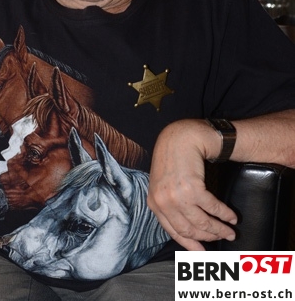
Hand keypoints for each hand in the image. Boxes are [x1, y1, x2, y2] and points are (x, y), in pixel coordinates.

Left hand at [147, 119, 237, 250]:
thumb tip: (186, 228)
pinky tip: (232, 216)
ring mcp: (177, 197)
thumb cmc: (173, 158)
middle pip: (190, 230)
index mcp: (155, 203)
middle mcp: (164, 202)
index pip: (174, 231)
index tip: (203, 252)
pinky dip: (225, 214)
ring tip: (231, 230)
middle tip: (223, 237)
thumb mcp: (163, 183)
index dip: (191, 243)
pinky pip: (213, 208)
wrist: (181, 136)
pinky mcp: (192, 189)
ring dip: (220, 229)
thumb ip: (169, 203)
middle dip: (209, 236)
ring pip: (202, 223)